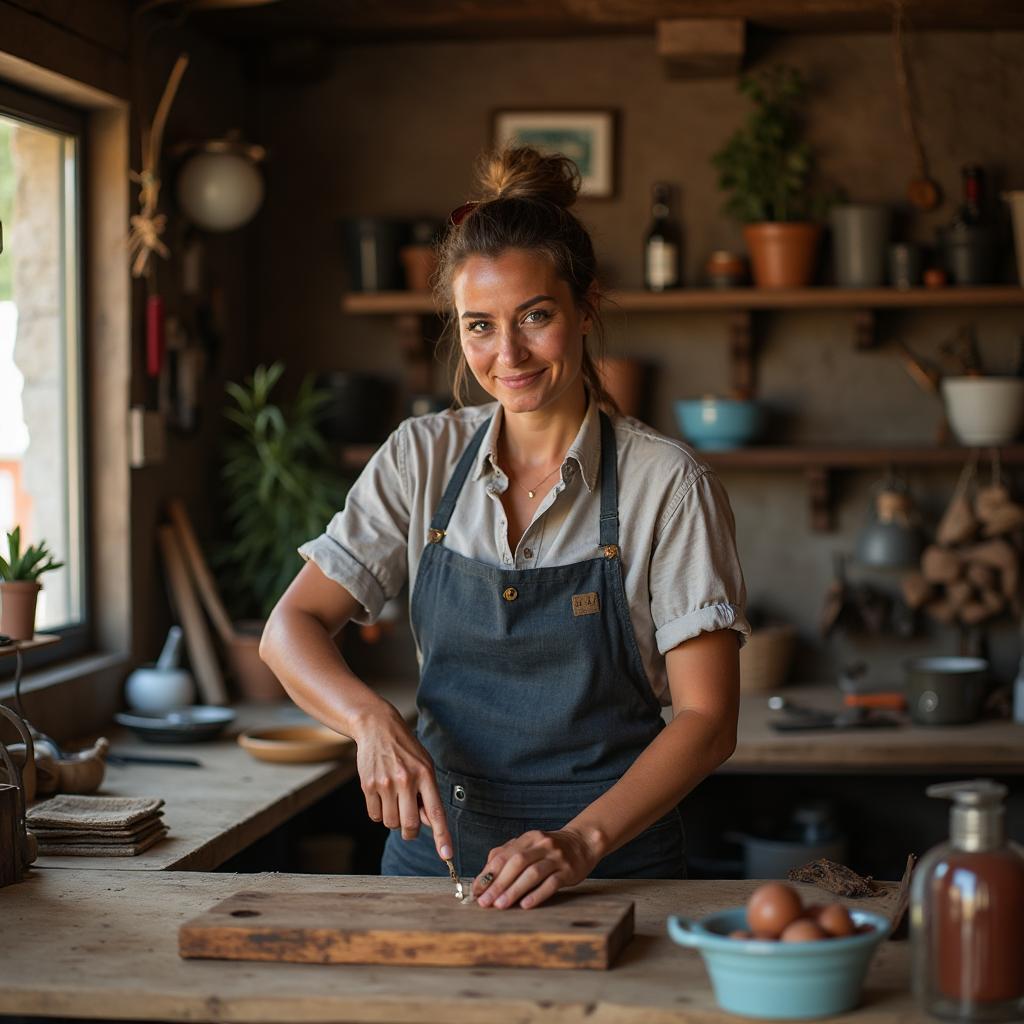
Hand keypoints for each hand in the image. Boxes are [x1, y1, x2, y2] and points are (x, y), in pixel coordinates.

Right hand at [353, 704, 451, 860]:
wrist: (377, 727)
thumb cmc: (405, 749)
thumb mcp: (424, 766)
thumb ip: (428, 794)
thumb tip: (430, 823)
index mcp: (425, 774)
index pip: (436, 812)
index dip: (442, 836)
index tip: (447, 855)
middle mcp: (406, 780)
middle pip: (410, 825)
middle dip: (411, 831)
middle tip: (410, 825)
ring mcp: (385, 783)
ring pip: (391, 823)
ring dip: (394, 819)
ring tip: (394, 799)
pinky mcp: (368, 785)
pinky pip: (375, 816)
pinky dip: (379, 812)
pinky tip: (381, 794)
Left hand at [471, 828, 598, 909]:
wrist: (583, 843)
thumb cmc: (550, 849)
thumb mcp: (529, 845)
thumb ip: (508, 855)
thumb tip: (484, 875)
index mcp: (528, 838)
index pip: (503, 855)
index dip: (488, 873)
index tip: (477, 890)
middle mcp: (542, 845)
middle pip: (516, 864)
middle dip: (498, 884)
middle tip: (485, 902)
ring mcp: (556, 857)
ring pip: (532, 873)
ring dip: (514, 890)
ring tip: (500, 905)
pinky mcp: (569, 871)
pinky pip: (551, 883)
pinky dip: (537, 894)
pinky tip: (525, 905)